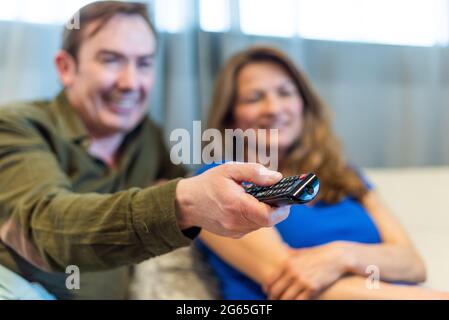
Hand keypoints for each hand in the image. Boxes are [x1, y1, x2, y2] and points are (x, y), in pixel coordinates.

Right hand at [175, 162, 289, 237]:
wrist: (186, 204)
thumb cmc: (208, 184)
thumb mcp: (229, 170)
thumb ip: (254, 172)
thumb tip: (276, 177)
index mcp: (237, 206)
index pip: (270, 216)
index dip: (282, 208)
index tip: (286, 198)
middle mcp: (236, 222)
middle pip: (268, 220)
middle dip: (274, 208)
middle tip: (273, 193)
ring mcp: (234, 231)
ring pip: (260, 224)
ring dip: (263, 212)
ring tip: (256, 197)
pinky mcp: (233, 234)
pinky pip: (251, 227)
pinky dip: (253, 217)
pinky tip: (245, 205)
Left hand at [264, 242, 349, 299]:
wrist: (337, 256)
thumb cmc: (319, 254)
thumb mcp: (303, 251)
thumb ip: (291, 252)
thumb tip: (283, 246)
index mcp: (288, 263)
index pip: (270, 279)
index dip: (267, 288)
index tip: (267, 292)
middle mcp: (293, 271)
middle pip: (276, 290)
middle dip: (273, 298)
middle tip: (273, 301)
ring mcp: (302, 280)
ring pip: (286, 298)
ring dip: (283, 302)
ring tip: (283, 303)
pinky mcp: (313, 287)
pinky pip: (300, 300)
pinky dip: (296, 303)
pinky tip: (296, 303)